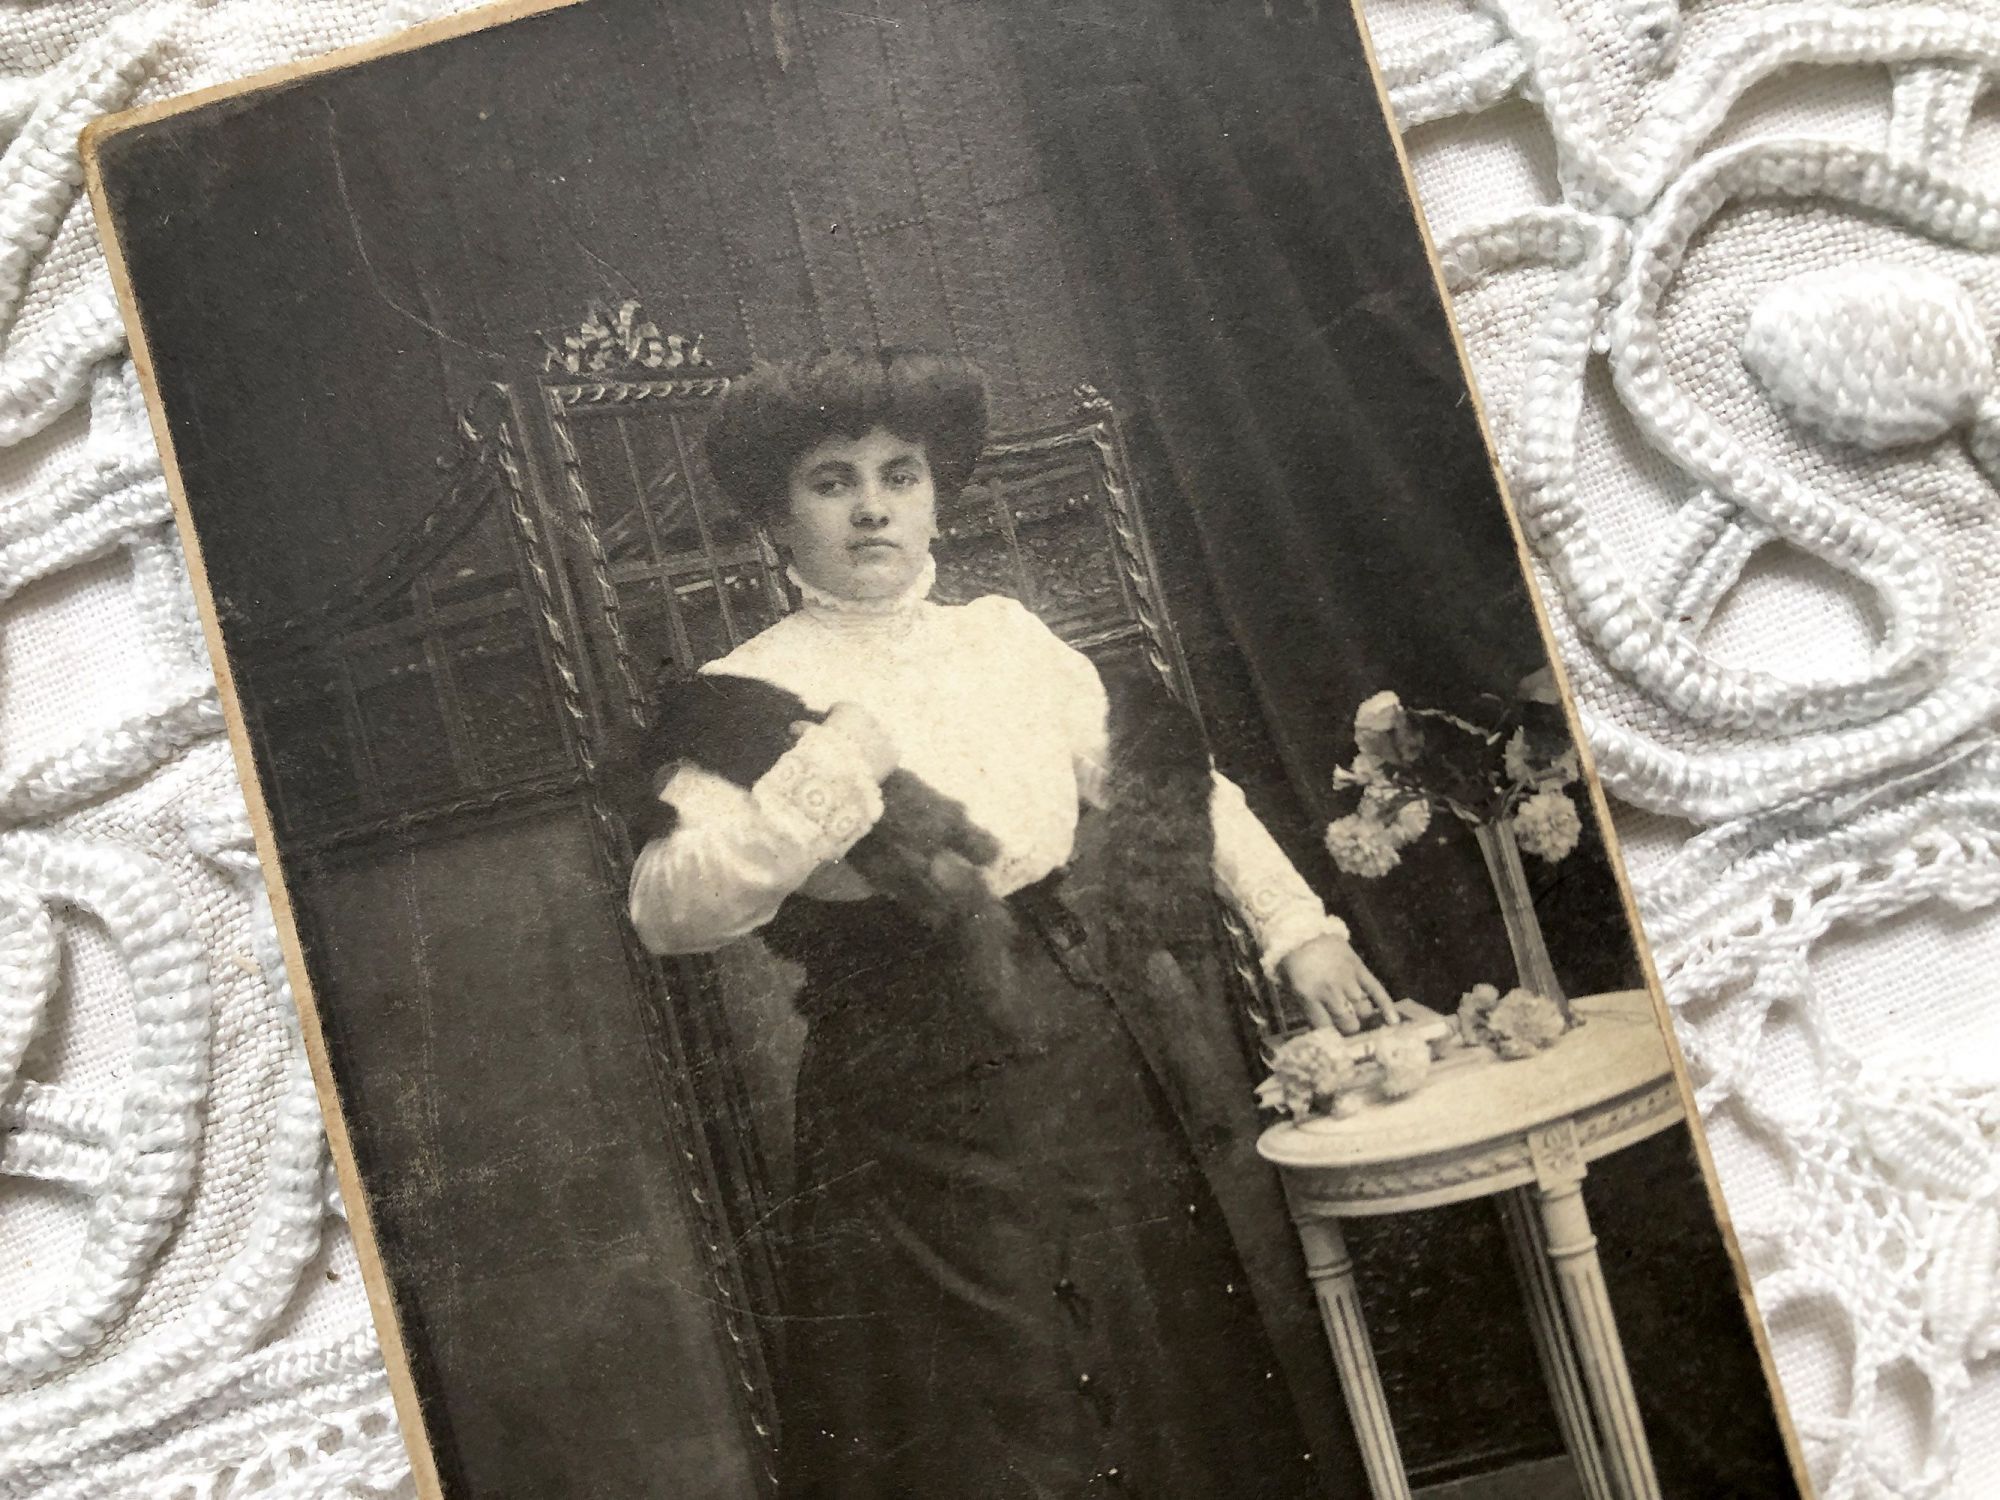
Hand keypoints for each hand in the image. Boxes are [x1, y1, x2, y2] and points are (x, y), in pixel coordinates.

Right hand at [797, 701, 897, 781]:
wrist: (840, 775)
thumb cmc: (818, 755)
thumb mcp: (809, 740)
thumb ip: (805, 730)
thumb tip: (793, 727)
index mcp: (849, 709)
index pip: (841, 709)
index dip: (832, 721)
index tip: (827, 733)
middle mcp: (869, 717)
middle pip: (861, 723)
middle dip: (853, 733)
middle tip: (842, 750)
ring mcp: (884, 734)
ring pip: (876, 738)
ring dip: (869, 746)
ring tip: (856, 762)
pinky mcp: (893, 753)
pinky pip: (887, 756)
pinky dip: (880, 763)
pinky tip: (868, 771)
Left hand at [1278, 935, 1397, 1035]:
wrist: (1302, 931)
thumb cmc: (1294, 963)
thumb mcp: (1292, 988)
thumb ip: (1309, 1009)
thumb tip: (1328, 1032)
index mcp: (1308, 996)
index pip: (1326, 1028)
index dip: (1332, 1038)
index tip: (1335, 1042)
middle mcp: (1329, 991)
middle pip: (1349, 1022)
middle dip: (1350, 1029)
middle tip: (1349, 1028)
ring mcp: (1347, 979)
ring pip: (1363, 1009)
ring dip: (1362, 1016)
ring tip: (1360, 1016)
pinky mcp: (1359, 968)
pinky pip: (1377, 990)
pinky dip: (1387, 1006)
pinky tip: (1394, 1021)